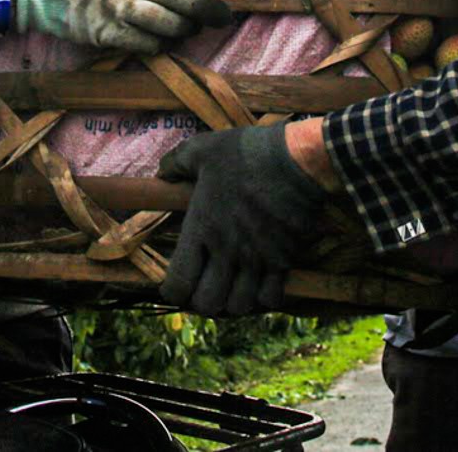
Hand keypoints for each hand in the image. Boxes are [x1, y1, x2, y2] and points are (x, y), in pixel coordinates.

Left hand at [157, 123, 328, 315]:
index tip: (176, 283)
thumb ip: (176, 162)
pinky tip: (259, 283)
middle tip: (204, 287)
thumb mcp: (202, 149)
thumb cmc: (246, 154)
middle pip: (208, 304)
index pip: (178, 285)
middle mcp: (227, 252)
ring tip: (230, 288)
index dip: (173, 291)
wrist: (296, 161)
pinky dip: (262, 298)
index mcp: (201, 229)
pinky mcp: (284, 260)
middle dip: (202, 302)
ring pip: (239, 307)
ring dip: (231, 302)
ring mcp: (256, 259)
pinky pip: (270, 299)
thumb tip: (161, 174)